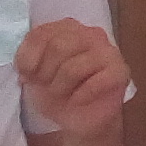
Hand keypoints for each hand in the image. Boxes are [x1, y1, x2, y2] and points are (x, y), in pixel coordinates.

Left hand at [17, 17, 130, 141]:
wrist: (81, 117)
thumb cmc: (57, 89)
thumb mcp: (33, 73)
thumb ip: (28, 60)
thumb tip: (25, 67)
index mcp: (68, 29)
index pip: (42, 33)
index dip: (28, 57)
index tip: (26, 75)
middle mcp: (91, 34)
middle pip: (59, 46)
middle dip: (45, 73)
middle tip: (45, 86)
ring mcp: (109, 51)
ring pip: (73, 67)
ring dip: (60, 88)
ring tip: (61, 95)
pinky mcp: (120, 72)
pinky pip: (94, 83)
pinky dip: (79, 97)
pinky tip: (77, 101)